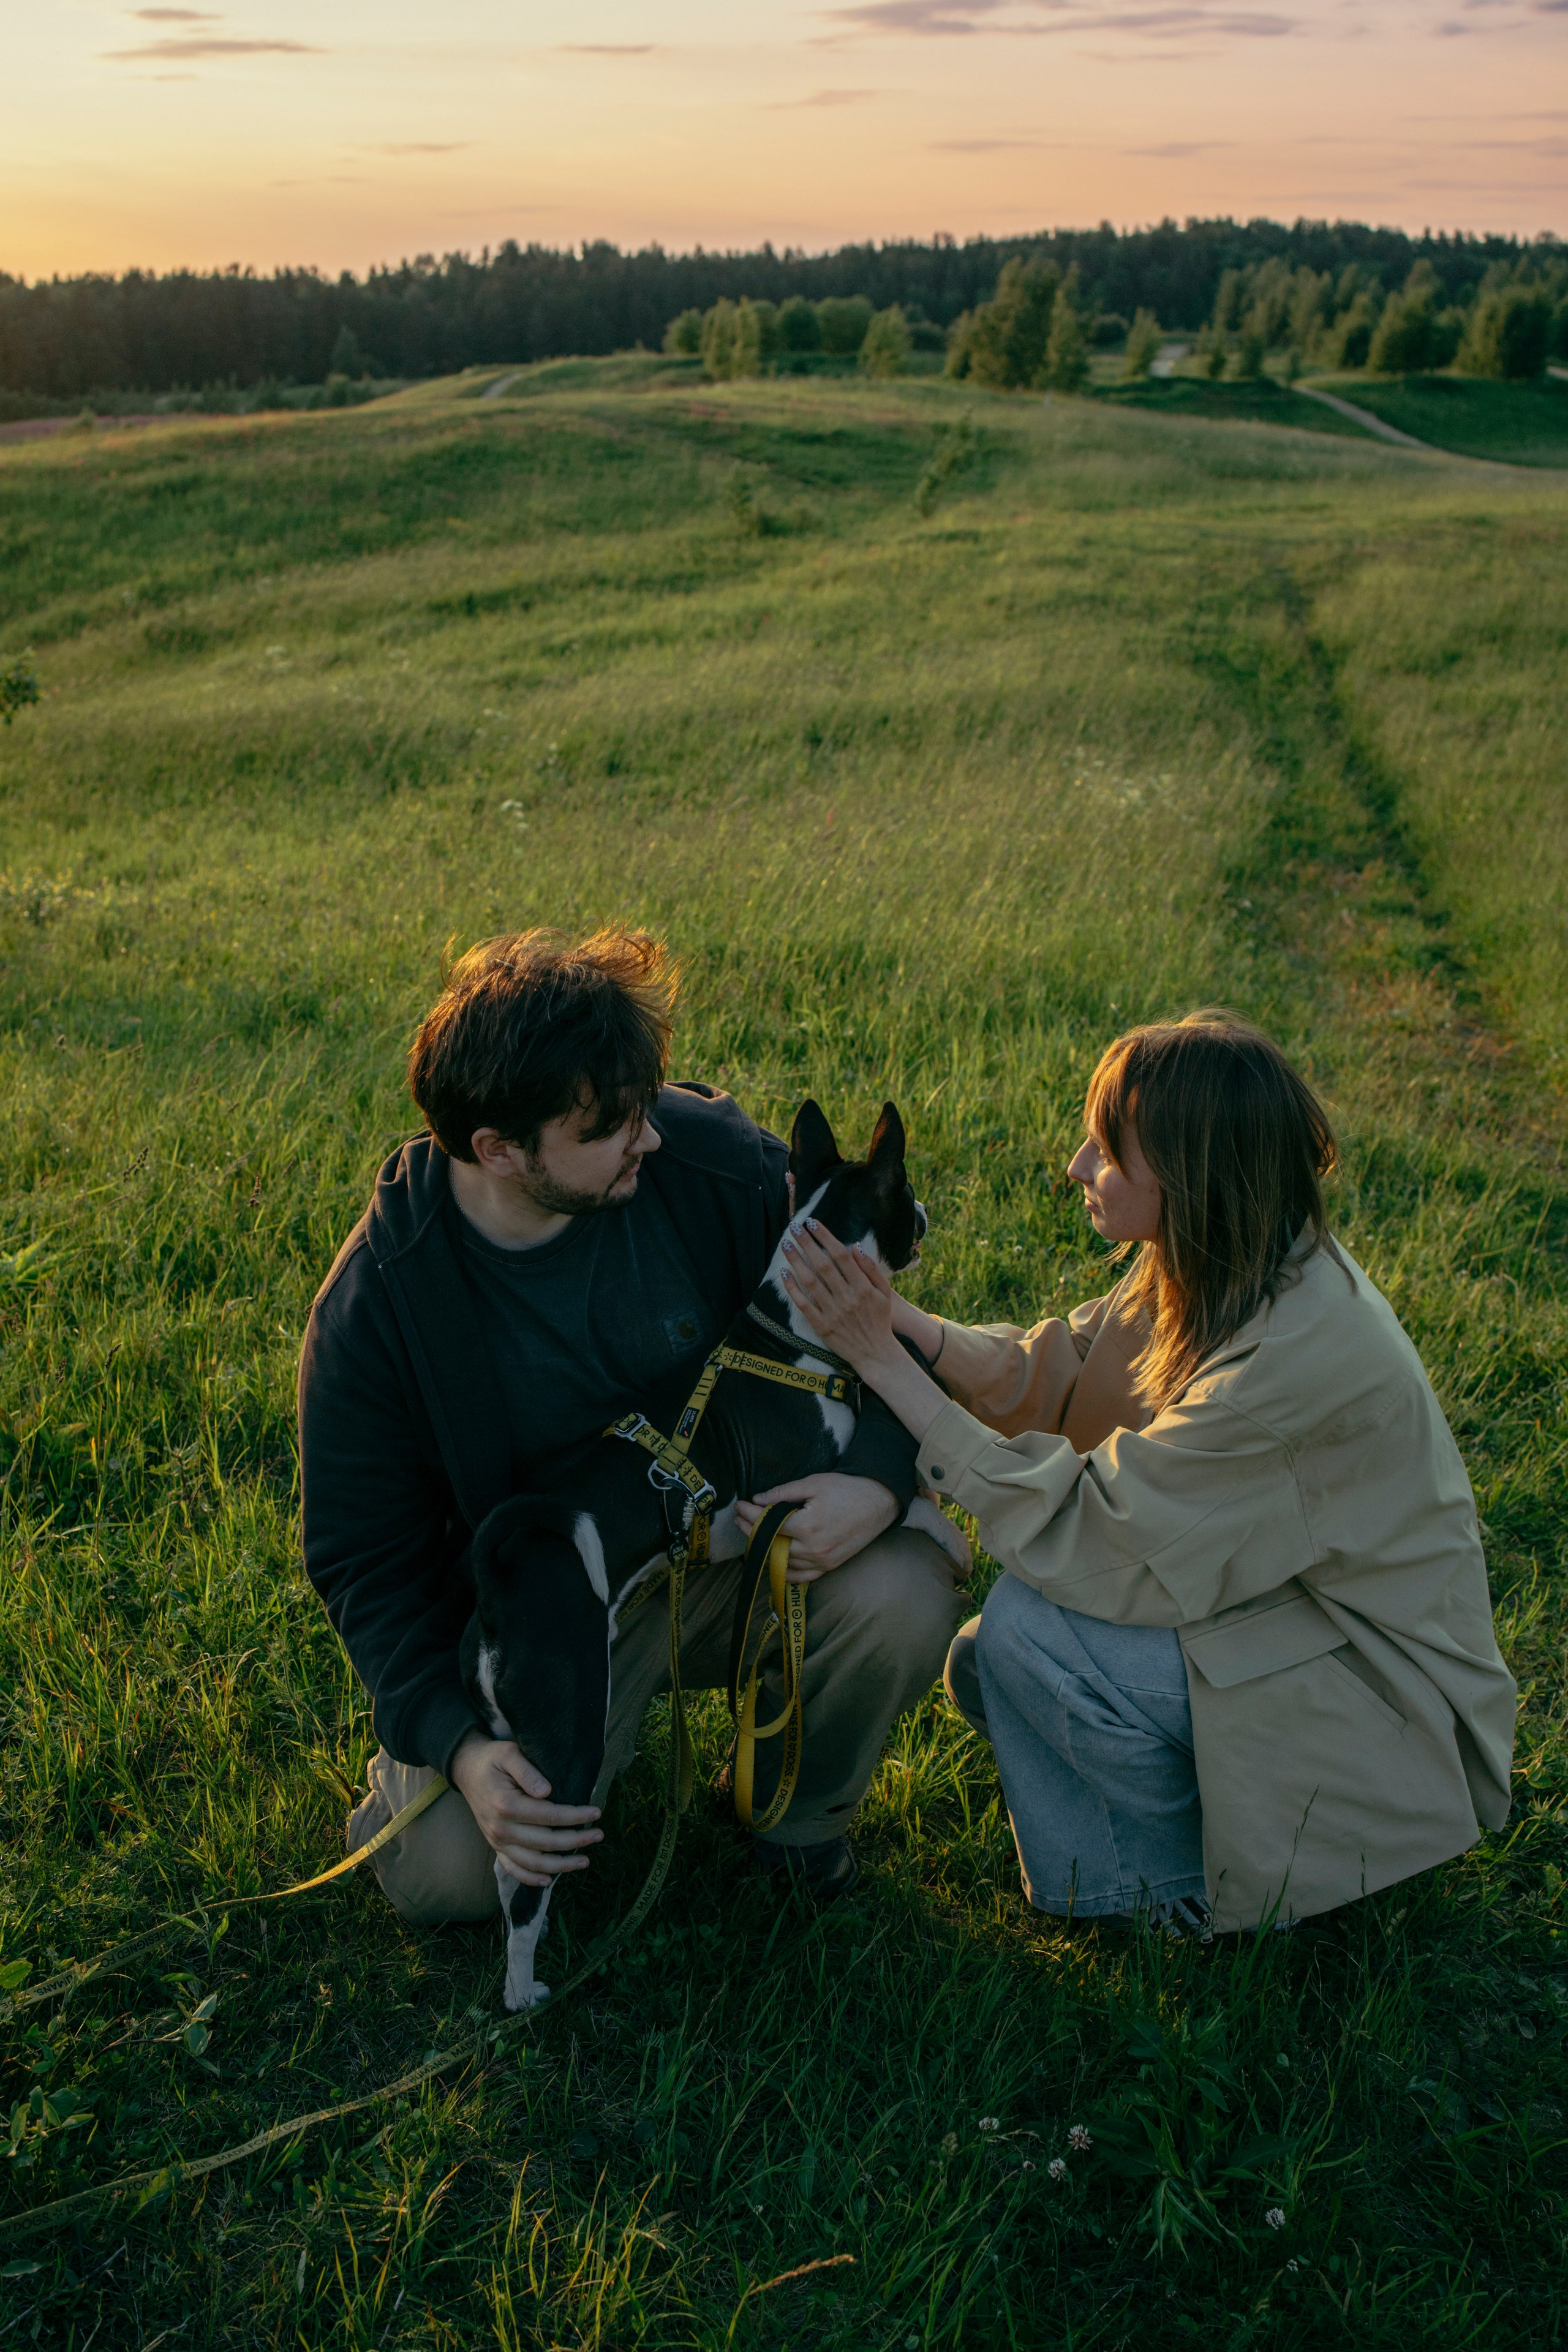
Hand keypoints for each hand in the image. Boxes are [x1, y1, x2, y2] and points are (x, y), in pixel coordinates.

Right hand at [448, 1730, 602, 1889]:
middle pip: (546, 1842)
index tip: (596, 1813)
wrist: (467, 1770)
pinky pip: (512, 1868)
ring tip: (585, 1861)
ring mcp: (497, 1840)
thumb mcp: (509, 1754)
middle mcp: (501, 1828)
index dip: (575, 1816)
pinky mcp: (495, 1845)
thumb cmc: (492, 1759)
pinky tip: (548, 1880)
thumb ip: (528, 1771)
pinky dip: (529, 1878)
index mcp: (507, 1805)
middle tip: (599, 1835)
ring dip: (560, 1865)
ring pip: (533, 1862)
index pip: (550, 1816)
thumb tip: (547, 1792)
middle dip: (576, 1841)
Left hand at [732, 1472, 897, 1580]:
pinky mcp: (830, 1567)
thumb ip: (783, 1493)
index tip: (739, 1506)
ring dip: (765, 1550)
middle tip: (740, 1520)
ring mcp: (822, 1562)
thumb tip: (758, 1499)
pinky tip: (774, 1561)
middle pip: (771, 1545)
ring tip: (754, 1536)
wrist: (879, 1502)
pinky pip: (801, 1577)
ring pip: (783, 1563)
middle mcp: (813, 1549)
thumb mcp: (813, 1483)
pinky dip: (785, 1571)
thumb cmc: (847, 1489)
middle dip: (752, 1531)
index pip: (767, 1524)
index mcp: (807, 1526)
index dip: (749, 1515)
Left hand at [779, 1220, 900, 1373]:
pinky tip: (784, 1273)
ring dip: (796, 1261)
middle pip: (822, 1264)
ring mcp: (833, 1312)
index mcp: (863, 1287)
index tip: (813, 1223)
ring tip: (785, 1244)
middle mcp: (847, 1297)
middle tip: (794, 1226)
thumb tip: (855, 1246)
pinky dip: (793, 1288)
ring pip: (810, 1281)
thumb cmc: (880, 1320)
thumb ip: (871, 1269)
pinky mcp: (822, 1325)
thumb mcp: (885, 1293)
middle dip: (807, 1243)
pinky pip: (804, 1304)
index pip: (840, 1255)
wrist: (875, 1353)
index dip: (825, 1237)